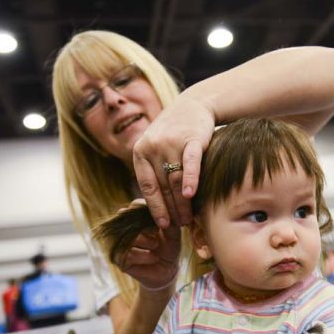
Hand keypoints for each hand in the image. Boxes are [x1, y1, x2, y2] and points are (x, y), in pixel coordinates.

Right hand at [114, 200, 180, 290]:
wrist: (166, 270)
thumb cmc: (169, 248)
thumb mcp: (173, 233)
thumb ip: (170, 222)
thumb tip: (169, 211)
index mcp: (136, 217)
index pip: (135, 205)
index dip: (147, 211)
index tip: (160, 221)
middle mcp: (125, 228)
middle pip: (128, 218)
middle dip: (146, 226)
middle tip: (157, 232)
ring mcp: (120, 243)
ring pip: (130, 236)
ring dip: (147, 241)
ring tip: (156, 246)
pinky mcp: (119, 258)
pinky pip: (129, 253)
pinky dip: (144, 256)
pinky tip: (153, 258)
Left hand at [132, 95, 214, 227]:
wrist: (193, 105)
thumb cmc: (174, 134)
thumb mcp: (156, 149)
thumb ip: (154, 172)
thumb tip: (158, 208)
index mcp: (140, 152)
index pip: (147, 186)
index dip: (154, 208)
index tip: (162, 225)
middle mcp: (153, 147)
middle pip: (163, 186)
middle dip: (171, 210)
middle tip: (179, 227)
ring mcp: (172, 142)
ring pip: (175, 180)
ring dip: (182, 203)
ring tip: (188, 219)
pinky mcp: (192, 139)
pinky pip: (190, 163)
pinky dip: (191, 180)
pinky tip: (190, 194)